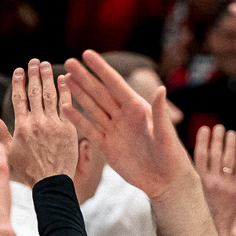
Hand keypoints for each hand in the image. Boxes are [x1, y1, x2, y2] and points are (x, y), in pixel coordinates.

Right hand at [0, 60, 77, 187]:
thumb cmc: (29, 170)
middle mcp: (37, 122)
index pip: (19, 98)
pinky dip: (65, 91)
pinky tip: (64, 79)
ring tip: (46, 65)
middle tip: (34, 61)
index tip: (19, 70)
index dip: (18, 82)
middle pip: (35, 93)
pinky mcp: (69, 129)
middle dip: (34, 75)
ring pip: (50, 96)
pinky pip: (67, 106)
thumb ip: (1, 134)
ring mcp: (54, 124)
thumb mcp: (10, 153)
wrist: (51, 182)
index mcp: (21, 127)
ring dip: (47, 78)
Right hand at [63, 49, 189, 199]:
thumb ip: (160, 112)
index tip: (86, 54)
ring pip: (92, 108)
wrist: (165, 181)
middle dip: (84, 78)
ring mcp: (114, 130)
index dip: (101, 69)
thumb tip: (161, 88)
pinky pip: (89, 129)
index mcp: (138, 108)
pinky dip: (77, 119)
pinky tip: (65, 108)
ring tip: (64, 79)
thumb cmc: (171, 156)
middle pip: (100, 93)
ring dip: (78, 94)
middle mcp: (124, 116)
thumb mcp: (165, 134)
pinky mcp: (106, 146)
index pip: (116, 84)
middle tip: (68, 62)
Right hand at [195, 124, 235, 235]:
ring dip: (230, 144)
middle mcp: (211, 181)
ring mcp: (225, 186)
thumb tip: (177, 163)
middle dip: (218, 139)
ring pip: (229, 160)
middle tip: (219, 127)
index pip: (200, 155)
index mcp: (197, 182)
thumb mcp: (189, 195)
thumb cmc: (198, 212)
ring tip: (231, 133)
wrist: (214, 232)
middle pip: (216, 154)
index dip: (203, 140)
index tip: (204, 128)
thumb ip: (186, 180)